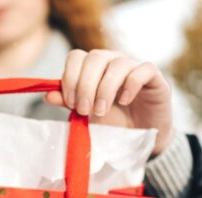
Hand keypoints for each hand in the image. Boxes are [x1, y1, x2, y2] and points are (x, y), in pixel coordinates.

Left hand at [45, 49, 173, 154]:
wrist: (140, 136)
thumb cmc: (112, 122)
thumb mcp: (86, 115)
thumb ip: (68, 103)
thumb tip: (48, 95)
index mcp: (93, 67)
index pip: (76, 56)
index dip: (70, 77)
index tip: (70, 102)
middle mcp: (112, 61)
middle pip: (95, 57)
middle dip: (85, 86)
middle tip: (85, 110)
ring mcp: (133, 66)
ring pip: (117, 64)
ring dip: (105, 89)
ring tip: (101, 111)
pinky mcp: (154, 77)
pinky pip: (143, 69)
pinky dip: (131, 85)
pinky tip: (124, 101)